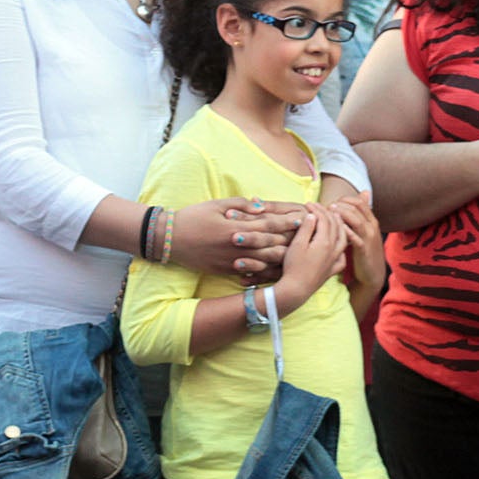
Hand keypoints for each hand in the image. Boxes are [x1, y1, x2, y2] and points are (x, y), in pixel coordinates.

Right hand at [169, 198, 300, 279]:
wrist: (169, 239)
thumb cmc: (193, 217)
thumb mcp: (216, 205)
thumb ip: (241, 205)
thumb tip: (262, 206)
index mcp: (236, 227)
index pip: (269, 224)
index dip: (287, 221)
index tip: (303, 218)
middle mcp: (237, 246)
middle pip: (271, 244)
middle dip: (292, 239)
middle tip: (309, 237)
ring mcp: (232, 260)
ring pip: (265, 261)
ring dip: (283, 258)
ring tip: (299, 255)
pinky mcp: (226, 270)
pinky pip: (251, 273)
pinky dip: (266, 272)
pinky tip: (278, 271)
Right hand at [277, 206, 350, 309]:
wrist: (297, 289)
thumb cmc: (294, 266)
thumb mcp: (297, 244)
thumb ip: (307, 228)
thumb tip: (313, 215)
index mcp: (325, 241)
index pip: (324, 219)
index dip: (317, 209)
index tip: (308, 204)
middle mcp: (334, 249)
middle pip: (335, 226)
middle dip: (328, 213)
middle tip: (319, 207)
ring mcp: (335, 260)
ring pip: (343, 238)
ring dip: (339, 226)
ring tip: (334, 218)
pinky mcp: (333, 269)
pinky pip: (343, 255)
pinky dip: (343, 246)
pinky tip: (339, 243)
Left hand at [332, 190, 386, 292]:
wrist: (373, 272)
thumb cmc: (365, 251)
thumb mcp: (364, 232)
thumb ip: (360, 216)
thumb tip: (363, 194)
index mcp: (371, 221)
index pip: (359, 202)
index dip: (345, 199)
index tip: (332, 202)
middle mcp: (371, 227)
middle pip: (357, 208)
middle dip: (340, 205)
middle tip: (327, 206)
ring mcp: (368, 238)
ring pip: (356, 220)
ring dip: (342, 214)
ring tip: (329, 212)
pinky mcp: (363, 250)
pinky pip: (355, 238)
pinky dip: (346, 231)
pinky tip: (335, 228)